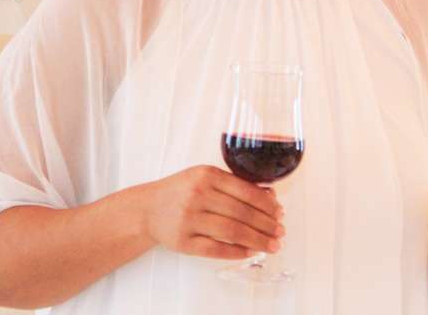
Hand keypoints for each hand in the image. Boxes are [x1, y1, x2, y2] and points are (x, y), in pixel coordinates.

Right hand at [138, 165, 284, 260]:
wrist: (148, 208)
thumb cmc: (181, 191)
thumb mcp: (204, 177)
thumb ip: (233, 184)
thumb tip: (269, 196)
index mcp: (206, 175)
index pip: (245, 191)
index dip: (267, 204)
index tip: (280, 213)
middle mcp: (197, 195)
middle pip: (241, 213)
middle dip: (266, 224)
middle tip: (280, 232)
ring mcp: (189, 219)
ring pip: (232, 232)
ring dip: (257, 240)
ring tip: (272, 245)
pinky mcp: (183, 241)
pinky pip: (216, 249)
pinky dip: (237, 252)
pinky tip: (251, 252)